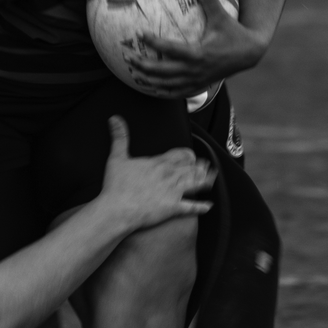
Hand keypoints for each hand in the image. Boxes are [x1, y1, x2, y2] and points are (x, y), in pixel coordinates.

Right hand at [99, 117, 213, 229]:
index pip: (180, 155)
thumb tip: (115, 118)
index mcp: (159, 163)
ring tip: (212, 178)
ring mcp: (174, 192)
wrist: (119, 208)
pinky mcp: (173, 208)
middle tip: (206, 166)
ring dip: (205, 180)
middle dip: (199, 166)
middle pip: (191, 168)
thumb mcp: (116, 157)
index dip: (187, 155)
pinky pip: (192, 207)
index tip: (191, 155)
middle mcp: (170, 175)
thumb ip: (119, 137)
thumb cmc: (117, 185)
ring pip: (196, 183)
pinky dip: (201, 206)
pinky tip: (208, 206)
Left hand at [122, 0, 267, 96]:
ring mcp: (196, 81)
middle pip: (162, 72)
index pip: (170, 49)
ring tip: (131, 72)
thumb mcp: (222, 16)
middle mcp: (195, 70)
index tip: (138, 33)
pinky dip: (161, 91)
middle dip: (143, 65)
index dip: (153, 42)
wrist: (249, 54)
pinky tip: (149, 86)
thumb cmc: (233, 33)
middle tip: (126, 56)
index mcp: (199, 54)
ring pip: (166, 86)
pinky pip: (176, 92)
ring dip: (148, 80)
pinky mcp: (198, 86)